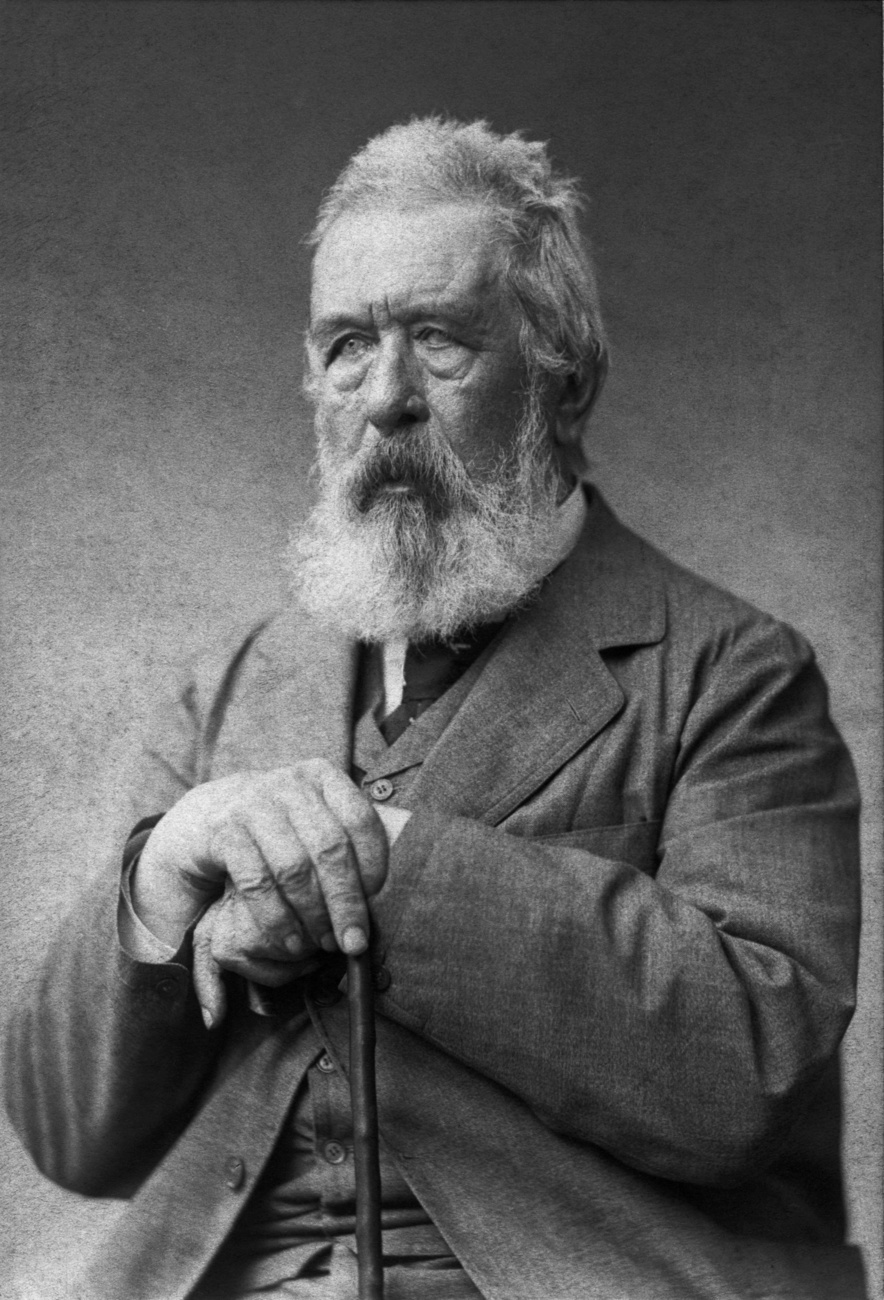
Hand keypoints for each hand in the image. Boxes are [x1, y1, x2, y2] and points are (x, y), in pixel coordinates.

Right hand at [133, 760, 398, 1023]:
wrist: (199, 820)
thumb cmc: (273, 830)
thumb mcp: (309, 822)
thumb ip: (345, 844)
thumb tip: (389, 893)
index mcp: (321, 776)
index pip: (360, 819)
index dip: (375, 866)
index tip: (379, 904)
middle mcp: (288, 783)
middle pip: (330, 848)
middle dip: (346, 902)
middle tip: (354, 942)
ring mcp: (252, 804)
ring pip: (294, 867)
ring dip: (313, 914)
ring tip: (322, 945)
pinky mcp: (224, 832)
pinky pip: (257, 882)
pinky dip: (278, 918)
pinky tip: (291, 941)